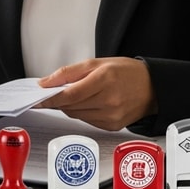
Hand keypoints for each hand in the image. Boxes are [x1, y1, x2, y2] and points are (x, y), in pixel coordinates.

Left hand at [35, 57, 156, 130]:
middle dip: (58, 100)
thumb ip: (69, 72)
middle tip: (51, 94)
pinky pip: (87, 121)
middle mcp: (108, 101)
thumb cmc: (127, 72)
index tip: (37, 98)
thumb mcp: (97, 62)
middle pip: (71, 106)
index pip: (69, 94)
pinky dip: (81, 112)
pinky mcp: (112, 126)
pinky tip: (87, 103)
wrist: (152, 87)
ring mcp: (111, 116)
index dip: (50, 98)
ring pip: (76, 115)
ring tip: (73, 95)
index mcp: (104, 80)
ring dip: (69, 106)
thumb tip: (46, 82)